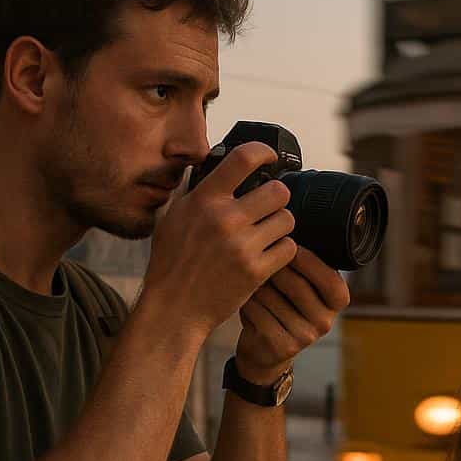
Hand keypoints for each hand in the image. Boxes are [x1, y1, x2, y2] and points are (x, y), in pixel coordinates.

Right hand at [141, 142, 296, 335]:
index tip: (270, 157)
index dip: (264, 152)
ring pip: (288, 219)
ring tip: (267, 234)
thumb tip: (221, 169)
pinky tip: (267, 255)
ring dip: (281, 225)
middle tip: (269, 208)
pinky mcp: (256, 270)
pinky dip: (282, 251)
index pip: (243, 158)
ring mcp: (242, 245)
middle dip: (277, 198)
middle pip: (279, 191)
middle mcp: (225, 219)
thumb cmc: (172, 263)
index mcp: (204, 200)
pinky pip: (289, 248)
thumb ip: (199, 194)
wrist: (174, 308)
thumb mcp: (174, 218)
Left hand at [233, 247, 350, 384]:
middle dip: (273, 268)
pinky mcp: (282, 346)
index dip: (309, 260)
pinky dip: (245, 301)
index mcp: (337, 302)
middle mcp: (325, 322)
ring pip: (272, 297)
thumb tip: (288, 233)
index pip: (329, 279)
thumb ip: (304, 267)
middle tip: (257, 257)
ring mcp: (305, 337)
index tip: (289, 245)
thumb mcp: (301, 287)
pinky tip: (241, 298)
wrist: (265, 351)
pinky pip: (257, 312)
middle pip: (296, 285)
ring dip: (255, 284)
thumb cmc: (281, 306)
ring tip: (246, 277)